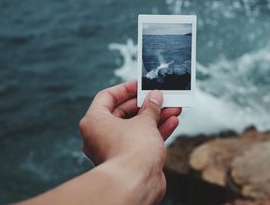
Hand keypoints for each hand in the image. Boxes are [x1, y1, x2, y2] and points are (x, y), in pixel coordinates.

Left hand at [79, 81, 180, 203]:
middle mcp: (100, 135)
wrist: (136, 185)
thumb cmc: (132, 151)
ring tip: (174, 107)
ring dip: (156, 117)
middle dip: (147, 104)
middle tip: (162, 96)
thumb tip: (155, 96)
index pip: (107, 97)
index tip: (141, 84)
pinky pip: (142, 140)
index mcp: (95, 121)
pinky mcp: (129, 160)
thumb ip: (151, 106)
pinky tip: (173, 121)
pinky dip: (157, 131)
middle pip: (124, 112)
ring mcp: (115, 149)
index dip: (125, 89)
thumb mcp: (144, 121)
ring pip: (136, 127)